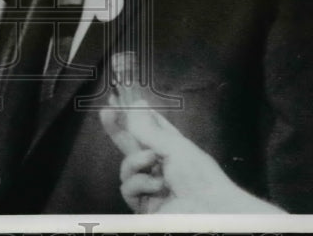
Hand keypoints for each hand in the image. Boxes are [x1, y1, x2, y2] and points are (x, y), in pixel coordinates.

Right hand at [100, 100, 281, 213]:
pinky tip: (156, 186)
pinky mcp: (143, 205)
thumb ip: (148, 129)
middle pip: (132, 145)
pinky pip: (128, 187)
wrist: (207, 210)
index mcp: (172, 148)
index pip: (151, 128)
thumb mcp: (173, 146)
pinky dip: (140, 183)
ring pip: (127, 167)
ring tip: (152, 160)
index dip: (136, 117)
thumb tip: (135, 102)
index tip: (122, 103)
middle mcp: (160, 165)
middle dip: (118, 129)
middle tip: (106, 112)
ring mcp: (150, 185)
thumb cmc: (198, 175)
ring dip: (136, 161)